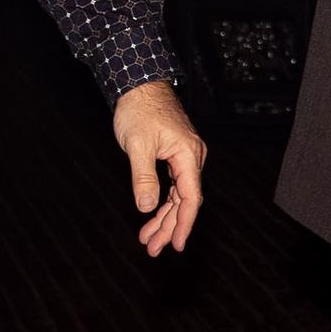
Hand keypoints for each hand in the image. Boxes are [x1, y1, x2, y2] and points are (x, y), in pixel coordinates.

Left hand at [111, 80, 204, 255]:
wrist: (139, 84)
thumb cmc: (139, 109)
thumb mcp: (137, 145)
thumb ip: (143, 177)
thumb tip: (146, 206)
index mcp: (188, 154)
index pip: (190, 198)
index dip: (184, 224)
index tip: (176, 245)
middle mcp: (192, 156)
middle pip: (185, 200)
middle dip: (169, 226)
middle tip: (153, 248)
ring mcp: (185, 155)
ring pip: (178, 194)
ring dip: (164, 216)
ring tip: (148, 238)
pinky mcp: (176, 153)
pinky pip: (174, 183)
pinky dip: (163, 200)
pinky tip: (152, 213)